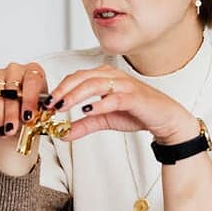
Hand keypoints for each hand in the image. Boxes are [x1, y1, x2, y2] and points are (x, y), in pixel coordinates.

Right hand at [0, 62, 47, 138]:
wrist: (19, 107)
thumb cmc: (31, 105)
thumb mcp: (41, 108)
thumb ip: (41, 110)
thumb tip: (40, 115)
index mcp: (33, 70)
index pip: (32, 81)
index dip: (29, 100)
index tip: (27, 117)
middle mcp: (15, 69)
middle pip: (11, 90)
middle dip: (10, 113)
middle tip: (11, 130)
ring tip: (2, 132)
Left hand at [48, 64, 198, 143]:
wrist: (165, 119)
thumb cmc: (137, 113)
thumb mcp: (105, 119)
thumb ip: (84, 125)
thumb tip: (63, 134)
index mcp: (104, 77)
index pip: (76, 77)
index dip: (60, 88)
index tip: (46, 103)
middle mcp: (113, 76)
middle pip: (81, 77)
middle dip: (63, 90)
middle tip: (50, 104)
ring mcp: (124, 85)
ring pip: (94, 84)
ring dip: (75, 95)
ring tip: (62, 107)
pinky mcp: (134, 97)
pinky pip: (114, 98)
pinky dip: (99, 104)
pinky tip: (87, 111)